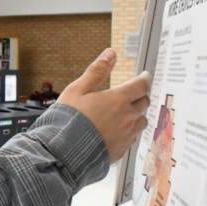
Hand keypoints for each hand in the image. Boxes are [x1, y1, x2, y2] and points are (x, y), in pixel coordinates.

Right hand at [57, 48, 150, 162]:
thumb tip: (110, 53)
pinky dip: (128, 132)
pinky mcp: (121, 150)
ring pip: (141, 122)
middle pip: (144, 103)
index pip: (141, 85)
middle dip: (140, 96)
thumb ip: (96, 71)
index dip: (144, 79)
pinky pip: (132, 138)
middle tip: (133, 94)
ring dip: (137, 115)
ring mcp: (126, 135)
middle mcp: (127, 117)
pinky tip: (116, 132)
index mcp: (117, 100)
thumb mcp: (77, 90)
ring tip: (126, 114)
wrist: (63, 152)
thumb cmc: (67, 119)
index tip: (144, 76)